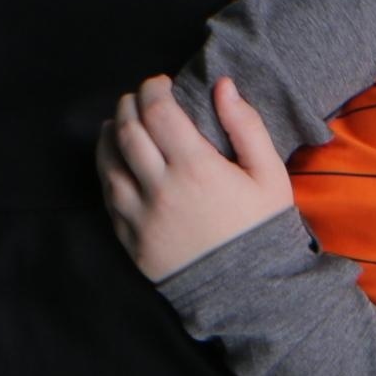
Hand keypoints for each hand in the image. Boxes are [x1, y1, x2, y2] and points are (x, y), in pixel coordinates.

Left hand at [97, 74, 297, 280]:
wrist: (248, 291)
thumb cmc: (261, 227)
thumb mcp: (269, 174)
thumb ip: (246, 126)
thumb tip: (223, 86)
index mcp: (196, 167)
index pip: (158, 111)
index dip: (153, 89)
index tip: (160, 84)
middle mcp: (159, 188)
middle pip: (127, 131)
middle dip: (129, 105)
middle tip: (139, 98)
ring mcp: (139, 215)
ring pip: (107, 162)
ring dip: (110, 134)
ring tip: (118, 123)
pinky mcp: (130, 239)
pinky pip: (107, 195)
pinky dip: (106, 169)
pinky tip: (114, 160)